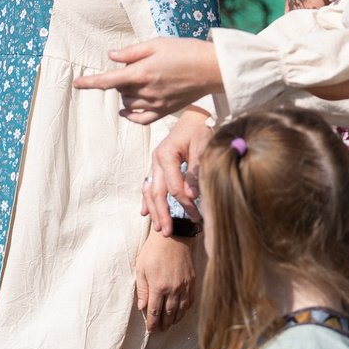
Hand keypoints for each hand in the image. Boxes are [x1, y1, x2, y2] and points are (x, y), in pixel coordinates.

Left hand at [73, 39, 223, 123]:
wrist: (212, 68)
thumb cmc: (185, 51)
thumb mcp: (157, 44)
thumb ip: (131, 52)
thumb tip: (111, 57)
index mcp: (142, 72)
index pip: (108, 80)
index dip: (90, 82)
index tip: (76, 83)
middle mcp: (146, 90)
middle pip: (119, 90)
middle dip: (120, 79)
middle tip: (135, 66)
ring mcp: (156, 103)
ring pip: (128, 102)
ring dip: (126, 93)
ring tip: (141, 79)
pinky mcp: (165, 111)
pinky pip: (141, 119)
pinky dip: (131, 114)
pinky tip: (127, 109)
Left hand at [134, 230, 197, 332]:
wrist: (173, 237)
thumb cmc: (153, 251)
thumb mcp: (141, 269)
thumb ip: (142, 289)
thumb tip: (142, 307)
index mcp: (158, 287)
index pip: (154, 311)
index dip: (152, 323)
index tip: (150, 330)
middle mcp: (173, 289)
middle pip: (168, 313)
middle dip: (164, 324)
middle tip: (161, 329)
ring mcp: (184, 286)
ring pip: (181, 309)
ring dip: (175, 319)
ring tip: (171, 324)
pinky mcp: (192, 281)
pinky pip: (190, 300)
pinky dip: (186, 309)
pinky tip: (181, 312)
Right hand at [142, 112, 211, 231]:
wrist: (196, 116)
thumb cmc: (201, 130)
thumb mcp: (203, 148)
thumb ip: (197, 172)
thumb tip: (193, 196)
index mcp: (167, 155)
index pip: (174, 188)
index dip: (185, 205)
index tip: (196, 216)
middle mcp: (156, 159)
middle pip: (156, 193)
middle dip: (162, 214)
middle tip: (168, 233)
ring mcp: (154, 162)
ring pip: (148, 190)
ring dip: (153, 210)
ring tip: (158, 228)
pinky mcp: (156, 164)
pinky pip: (148, 184)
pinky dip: (147, 200)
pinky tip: (145, 212)